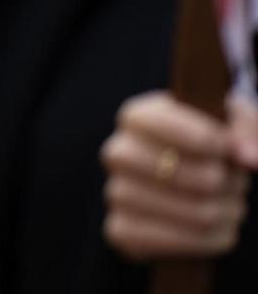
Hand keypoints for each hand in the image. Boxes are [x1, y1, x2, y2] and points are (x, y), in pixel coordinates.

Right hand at [101, 91, 257, 260]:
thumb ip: (246, 130)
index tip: (225, 148)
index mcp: (138, 118)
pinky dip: (209, 240)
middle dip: (219, 182)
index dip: (200, 137)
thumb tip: (249, 157)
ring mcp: (117, 192)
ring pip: (189, 211)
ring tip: (231, 205)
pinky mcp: (122, 230)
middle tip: (234, 183)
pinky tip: (218, 230)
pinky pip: (176, 243)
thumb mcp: (232, 126)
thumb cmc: (214, 148)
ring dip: (223, 212)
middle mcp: (119, 152)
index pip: (159, 123)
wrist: (195, 188)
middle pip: (175, 172)